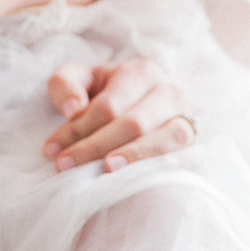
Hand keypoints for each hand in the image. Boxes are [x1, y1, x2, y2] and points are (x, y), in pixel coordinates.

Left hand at [43, 57, 196, 172]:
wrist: (145, 107)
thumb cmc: (106, 95)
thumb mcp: (82, 81)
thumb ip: (66, 85)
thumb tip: (73, 109)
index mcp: (141, 72)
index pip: (107, 106)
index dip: (78, 129)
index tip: (52, 150)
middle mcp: (169, 92)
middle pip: (133, 123)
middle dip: (95, 147)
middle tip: (64, 167)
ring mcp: (188, 119)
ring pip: (164, 139)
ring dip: (133, 157)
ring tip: (106, 170)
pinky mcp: (197, 145)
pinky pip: (186, 157)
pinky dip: (164, 167)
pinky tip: (143, 178)